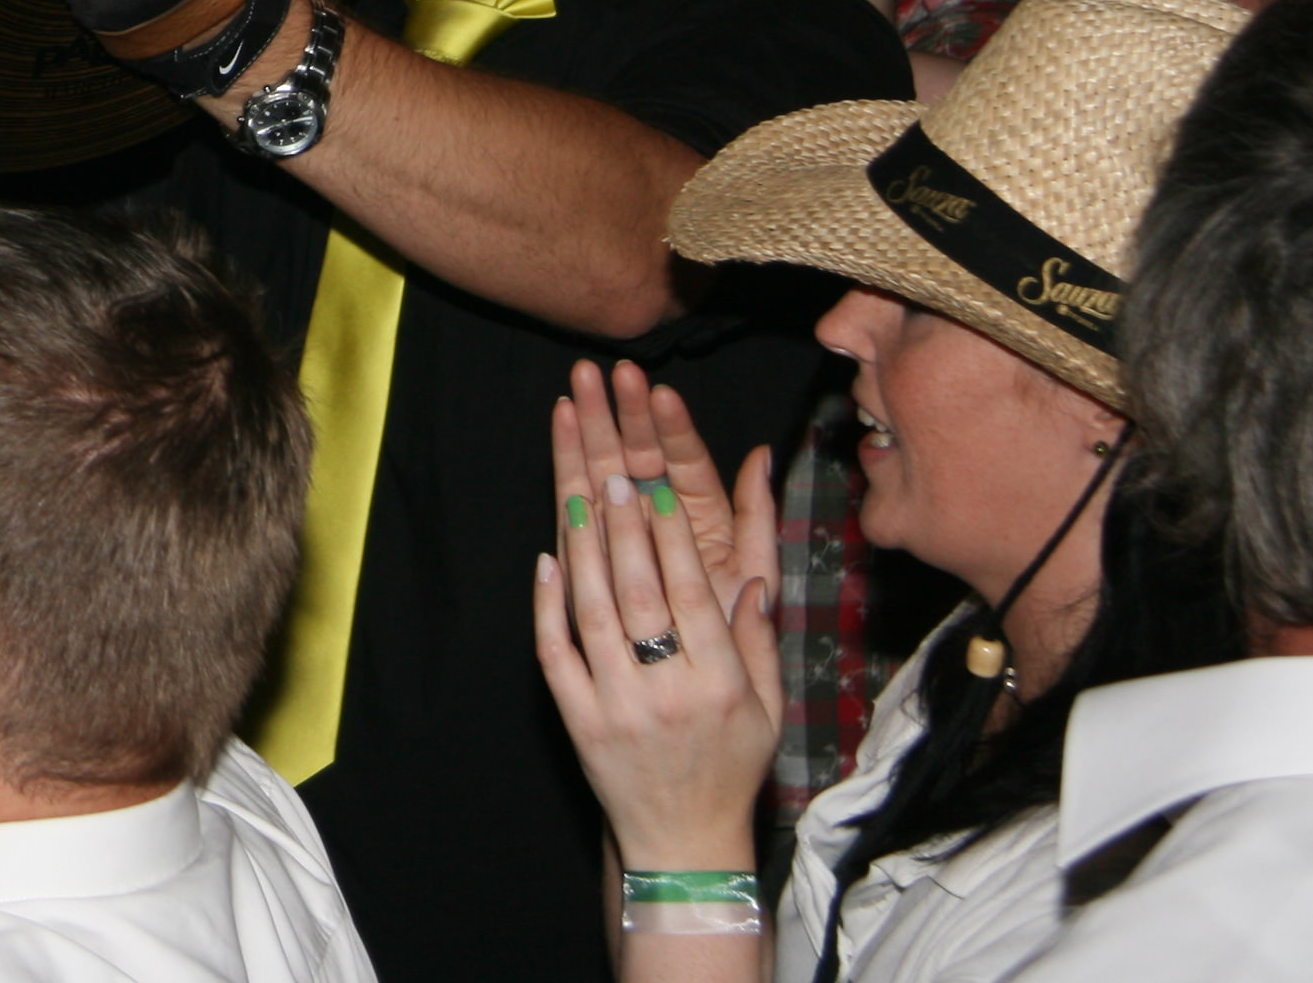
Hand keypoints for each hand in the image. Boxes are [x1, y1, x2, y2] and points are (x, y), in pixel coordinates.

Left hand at [532, 371, 780, 871]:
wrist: (683, 842)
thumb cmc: (730, 767)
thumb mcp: (767, 709)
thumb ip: (757, 642)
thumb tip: (749, 577)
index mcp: (719, 684)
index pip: (691, 595)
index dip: (672, 536)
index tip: (657, 486)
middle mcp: (666, 692)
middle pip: (639, 593)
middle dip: (624, 525)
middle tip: (612, 469)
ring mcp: (615, 706)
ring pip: (592, 613)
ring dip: (582, 549)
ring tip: (575, 493)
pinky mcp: (576, 719)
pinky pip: (554, 652)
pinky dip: (547, 604)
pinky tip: (545, 560)